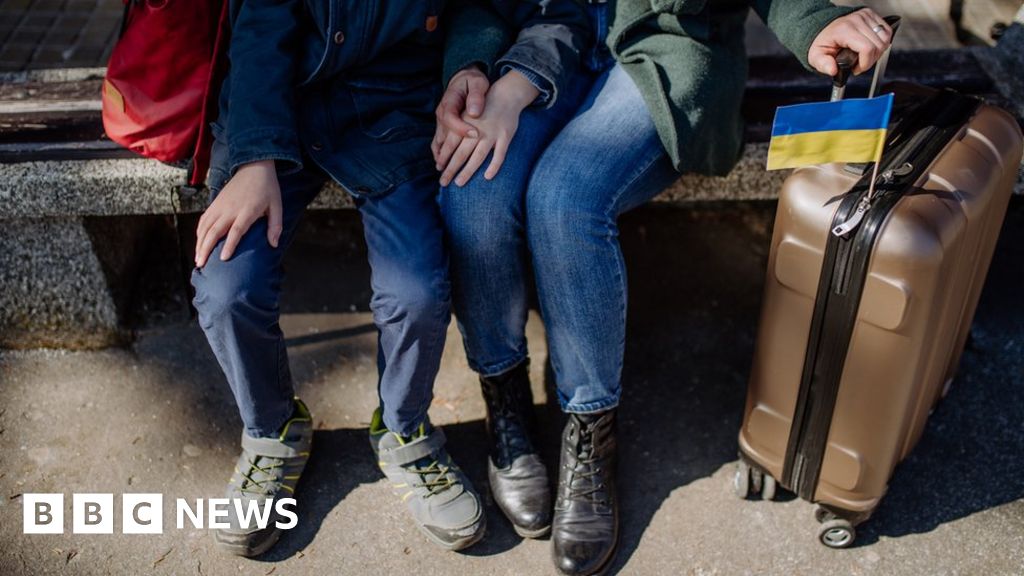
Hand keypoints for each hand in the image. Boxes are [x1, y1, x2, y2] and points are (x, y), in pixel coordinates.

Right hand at [194, 160, 282, 267]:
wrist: (254, 167)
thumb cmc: (267, 188)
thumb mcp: (277, 206)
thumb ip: (275, 226)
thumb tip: (274, 245)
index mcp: (247, 210)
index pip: (236, 230)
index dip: (229, 245)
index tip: (223, 259)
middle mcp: (230, 209)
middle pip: (215, 231)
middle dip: (206, 248)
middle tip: (202, 264)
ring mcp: (220, 205)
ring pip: (205, 226)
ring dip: (199, 243)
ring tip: (198, 258)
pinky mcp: (215, 203)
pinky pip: (204, 219)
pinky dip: (199, 232)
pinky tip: (199, 242)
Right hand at [432, 66, 489, 164]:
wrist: (464, 78)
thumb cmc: (473, 82)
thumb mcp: (477, 83)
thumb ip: (476, 96)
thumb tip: (474, 112)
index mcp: (450, 101)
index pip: (452, 117)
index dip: (462, 128)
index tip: (474, 135)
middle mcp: (442, 112)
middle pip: (442, 134)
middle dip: (446, 153)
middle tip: (450, 168)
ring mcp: (441, 120)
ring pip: (438, 140)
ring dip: (440, 156)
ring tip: (442, 171)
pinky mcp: (443, 125)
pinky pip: (438, 140)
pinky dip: (439, 152)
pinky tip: (441, 163)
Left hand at [437, 70, 538, 186]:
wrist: (506, 94)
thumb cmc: (483, 106)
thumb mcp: (466, 112)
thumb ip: (456, 127)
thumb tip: (441, 146)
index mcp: (465, 122)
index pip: (450, 143)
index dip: (443, 157)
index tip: (438, 168)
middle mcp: (477, 129)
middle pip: (461, 153)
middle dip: (451, 169)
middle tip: (443, 182)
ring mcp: (492, 133)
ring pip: (478, 157)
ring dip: (467, 171)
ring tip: (459, 183)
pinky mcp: (505, 136)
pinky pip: (500, 154)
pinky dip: (494, 166)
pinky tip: (487, 177)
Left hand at [809, 8, 892, 75]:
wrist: (824, 29)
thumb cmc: (823, 43)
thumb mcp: (816, 57)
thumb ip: (823, 65)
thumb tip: (833, 71)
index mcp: (844, 30)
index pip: (867, 48)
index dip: (865, 63)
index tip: (856, 69)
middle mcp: (857, 20)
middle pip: (878, 46)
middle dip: (870, 60)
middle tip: (860, 64)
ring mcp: (865, 16)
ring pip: (885, 39)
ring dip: (878, 52)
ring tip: (865, 57)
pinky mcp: (872, 15)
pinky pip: (886, 31)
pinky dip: (882, 43)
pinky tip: (871, 47)